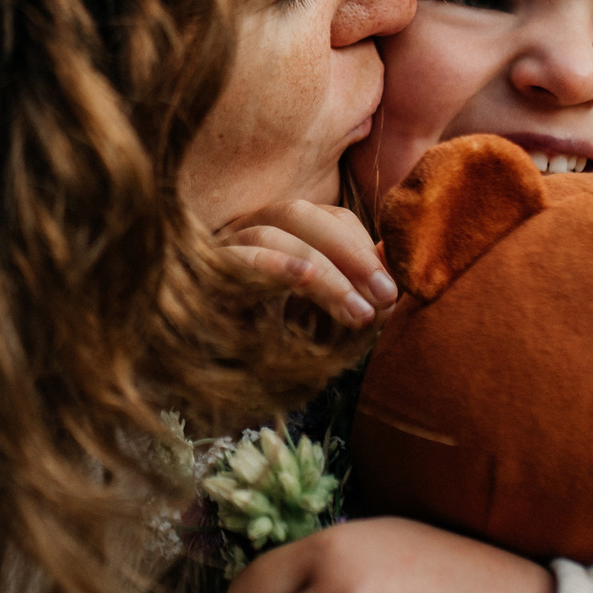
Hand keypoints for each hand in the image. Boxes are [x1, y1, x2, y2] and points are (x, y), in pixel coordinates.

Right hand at [217, 199, 397, 328]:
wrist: (211, 379)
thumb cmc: (271, 346)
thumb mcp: (321, 319)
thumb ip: (352, 296)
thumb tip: (391, 283)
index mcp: (279, 230)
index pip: (327, 216)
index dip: (362, 247)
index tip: (391, 290)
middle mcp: (246, 229)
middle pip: (299, 213)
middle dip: (350, 253)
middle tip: (385, 297)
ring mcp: (218, 248)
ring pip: (271, 235)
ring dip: (324, 272)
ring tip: (358, 314)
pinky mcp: (201, 275)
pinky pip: (236, 259)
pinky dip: (275, 265)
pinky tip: (305, 280)